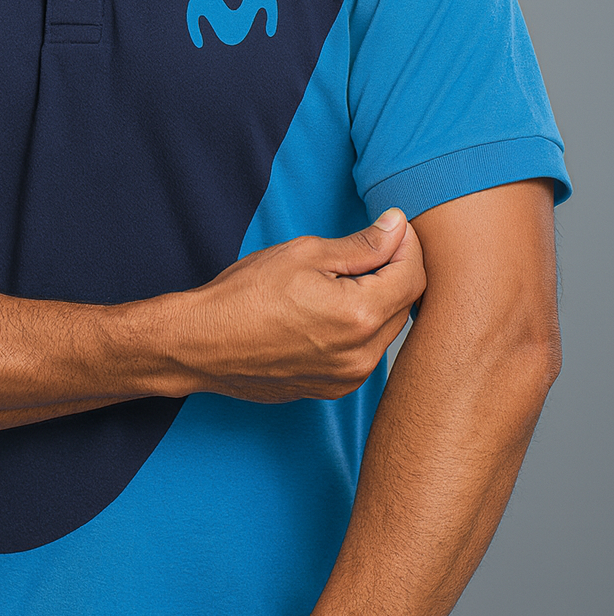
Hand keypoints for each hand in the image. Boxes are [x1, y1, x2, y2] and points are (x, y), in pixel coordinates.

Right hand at [168, 210, 423, 402]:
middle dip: (396, 271)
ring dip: (380, 299)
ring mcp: (349, 378)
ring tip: (345, 278)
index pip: (413, 275)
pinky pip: (366, 352)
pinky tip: (331, 309)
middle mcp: (362, 355)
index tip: (392, 226)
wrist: (202, 344)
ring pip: (388, 330)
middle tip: (369, 246)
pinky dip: (361, 327)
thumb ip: (361, 245)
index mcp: (359, 316)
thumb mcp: (303, 254)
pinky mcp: (334, 389)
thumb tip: (397, 227)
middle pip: (406, 304)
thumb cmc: (244, 295)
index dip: (408, 245)